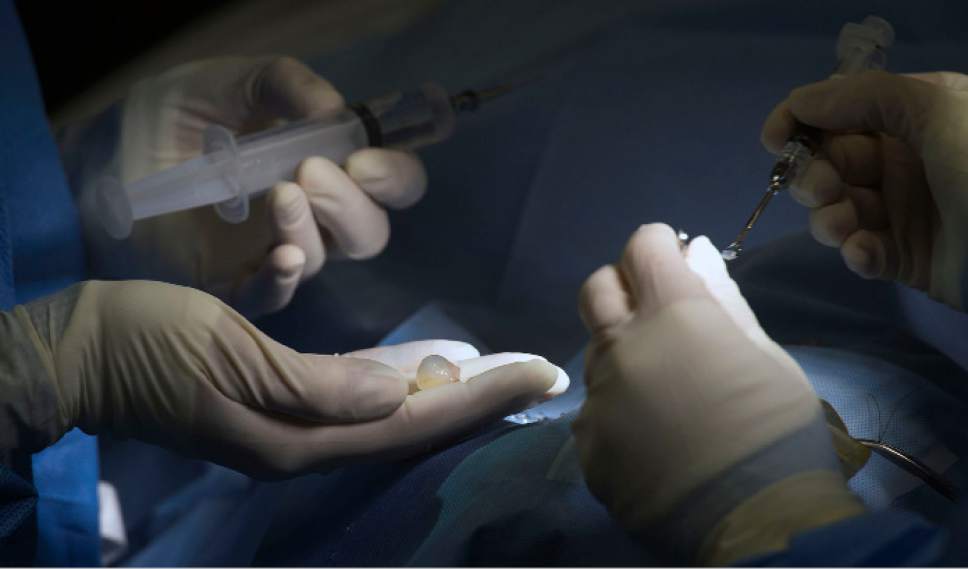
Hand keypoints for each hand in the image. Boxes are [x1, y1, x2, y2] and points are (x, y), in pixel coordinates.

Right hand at [15, 281, 564, 477]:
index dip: (479, 397)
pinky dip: (397, 385)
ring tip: (496, 373)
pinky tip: (421, 371)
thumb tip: (399, 397)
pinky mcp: (274, 404)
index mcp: (299, 439)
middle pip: (409, 426)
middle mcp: (304, 444)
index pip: (411, 421)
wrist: (80, 353)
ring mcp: (288, 428)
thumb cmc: (151, 345)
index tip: (538, 373)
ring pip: (386, 417)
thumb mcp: (232, 358)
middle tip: (535, 372)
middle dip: (476, 398)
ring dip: (442, 395)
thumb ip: (319, 386)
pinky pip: (355, 401)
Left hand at [83, 57, 425, 316]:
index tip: (364, 159)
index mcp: (329, 167)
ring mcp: (274, 251)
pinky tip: (280, 256)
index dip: (395, 177)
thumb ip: (289, 86)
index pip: (393, 185)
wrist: (107, 152)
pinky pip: (273, 296)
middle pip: (370, 232)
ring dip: (311, 227)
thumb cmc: (177, 115)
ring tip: (277, 193)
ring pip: (324, 259)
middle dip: (353, 204)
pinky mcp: (233, 282)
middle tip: (310, 173)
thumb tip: (338, 115)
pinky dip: (284, 278)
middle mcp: (314, 217)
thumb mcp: (236, 81)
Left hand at [573, 224, 859, 562]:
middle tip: (654, 309)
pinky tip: (652, 437)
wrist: (757, 520)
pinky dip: (618, 410)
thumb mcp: (766, 355)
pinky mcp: (588, 445)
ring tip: (665, 391)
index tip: (672, 258)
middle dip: (621, 285)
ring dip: (622, 355)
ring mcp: (597, 398)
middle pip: (596, 290)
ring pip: (596, 355)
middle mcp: (621, 347)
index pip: (642, 248)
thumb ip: (723, 301)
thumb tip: (695, 257)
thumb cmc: (777, 430)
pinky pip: (595, 411)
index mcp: (672, 315)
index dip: (657, 245)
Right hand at [762, 70, 967, 308]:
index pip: (840, 111)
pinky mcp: (905, 259)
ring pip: (836, 209)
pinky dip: (855, 253)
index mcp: (914, 117)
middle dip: (813, 176)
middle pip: (829, 162)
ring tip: (847, 229)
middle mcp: (905, 160)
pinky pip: (861, 251)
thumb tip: (800, 102)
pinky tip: (868, 255)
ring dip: (828, 219)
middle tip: (823, 190)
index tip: (774, 141)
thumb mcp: (935, 108)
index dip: (801, 122)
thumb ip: (863, 96)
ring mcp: (904, 211)